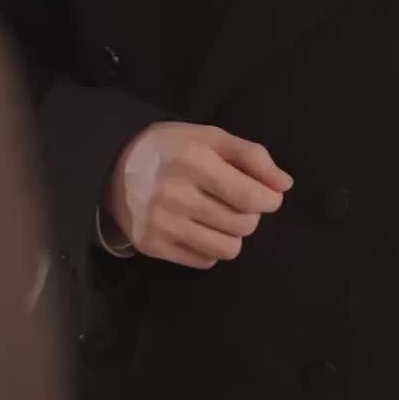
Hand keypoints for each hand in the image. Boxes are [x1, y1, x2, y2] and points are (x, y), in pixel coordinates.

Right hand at [107, 122, 292, 269]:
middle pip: (243, 225)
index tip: (268, 197)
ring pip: (227, 249)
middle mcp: (176, 194)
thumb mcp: (212, 138)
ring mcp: (162, 223)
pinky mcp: (152, 246)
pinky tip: (197, 228)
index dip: (269, 201)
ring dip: (233, 235)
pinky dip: (209, 248)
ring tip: (219, 217)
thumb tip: (284, 186)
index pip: (249, 196)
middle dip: (250, 215)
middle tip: (236, 203)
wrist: (113, 165)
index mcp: (194, 160)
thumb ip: (253, 157)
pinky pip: (204, 261)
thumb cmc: (173, 148)